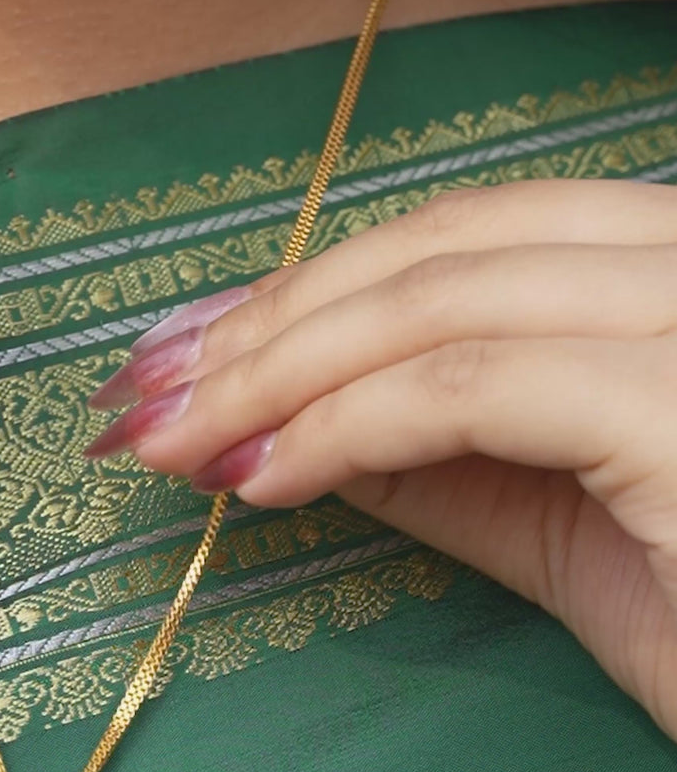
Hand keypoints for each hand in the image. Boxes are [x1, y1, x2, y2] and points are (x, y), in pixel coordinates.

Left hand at [85, 180, 676, 739]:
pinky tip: (260, 477)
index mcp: (675, 276)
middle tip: (147, 390)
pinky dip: (346, 424)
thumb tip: (296, 425)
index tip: (193, 347)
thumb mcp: (568, 533)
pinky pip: (473, 386)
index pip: (471, 238)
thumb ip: (448, 463)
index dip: (316, 284)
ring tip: (175, 437)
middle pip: (446, 246)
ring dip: (279, 366)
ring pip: (446, 299)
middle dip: (274, 315)